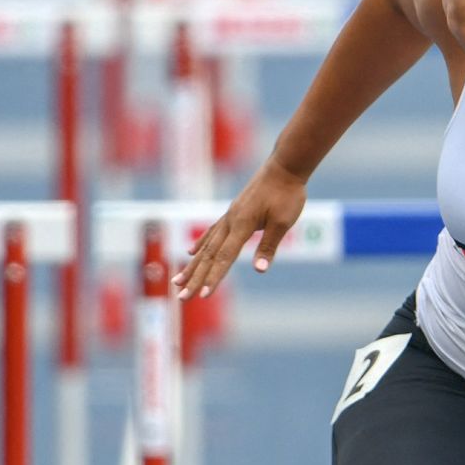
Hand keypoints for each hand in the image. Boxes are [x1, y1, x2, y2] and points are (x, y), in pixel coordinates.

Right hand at [173, 159, 306, 299]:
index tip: (202, 295)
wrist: (285, 166)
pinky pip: (211, 232)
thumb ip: (269, 246)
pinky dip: (201, 244)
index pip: (224, 257)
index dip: (213, 277)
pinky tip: (192, 253)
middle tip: (181, 297)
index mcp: (242, 224)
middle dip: (195, 278)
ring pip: (206, 246)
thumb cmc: (287, 194)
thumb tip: (259, 270)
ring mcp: (229, 216)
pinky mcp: (233, 212)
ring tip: (177, 280)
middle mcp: (230, 221)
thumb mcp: (283, 221)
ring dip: (192, 265)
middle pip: (209, 255)